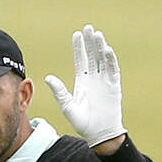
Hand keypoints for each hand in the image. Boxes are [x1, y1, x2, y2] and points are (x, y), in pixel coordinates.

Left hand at [45, 23, 125, 148]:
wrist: (98, 134)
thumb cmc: (82, 122)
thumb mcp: (67, 106)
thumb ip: (59, 91)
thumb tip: (48, 77)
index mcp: (83, 81)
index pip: (81, 59)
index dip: (79, 47)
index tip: (77, 34)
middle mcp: (94, 78)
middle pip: (93, 55)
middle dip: (91, 42)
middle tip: (88, 28)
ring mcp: (105, 81)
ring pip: (103, 59)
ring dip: (100, 47)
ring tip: (97, 35)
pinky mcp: (114, 86)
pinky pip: (113, 70)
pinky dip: (110, 60)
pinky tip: (107, 50)